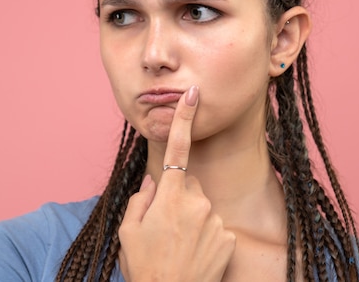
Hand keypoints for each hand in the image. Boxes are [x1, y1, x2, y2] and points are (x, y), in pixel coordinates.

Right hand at [118, 85, 235, 281]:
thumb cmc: (145, 267)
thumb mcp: (128, 232)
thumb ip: (140, 199)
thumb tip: (153, 182)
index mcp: (170, 197)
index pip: (176, 149)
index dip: (184, 119)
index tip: (193, 94)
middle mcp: (198, 203)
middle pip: (188, 185)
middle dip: (177, 197)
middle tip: (164, 228)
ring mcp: (216, 220)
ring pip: (202, 207)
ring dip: (192, 219)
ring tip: (178, 246)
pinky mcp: (229, 237)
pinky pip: (215, 226)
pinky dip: (206, 236)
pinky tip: (195, 254)